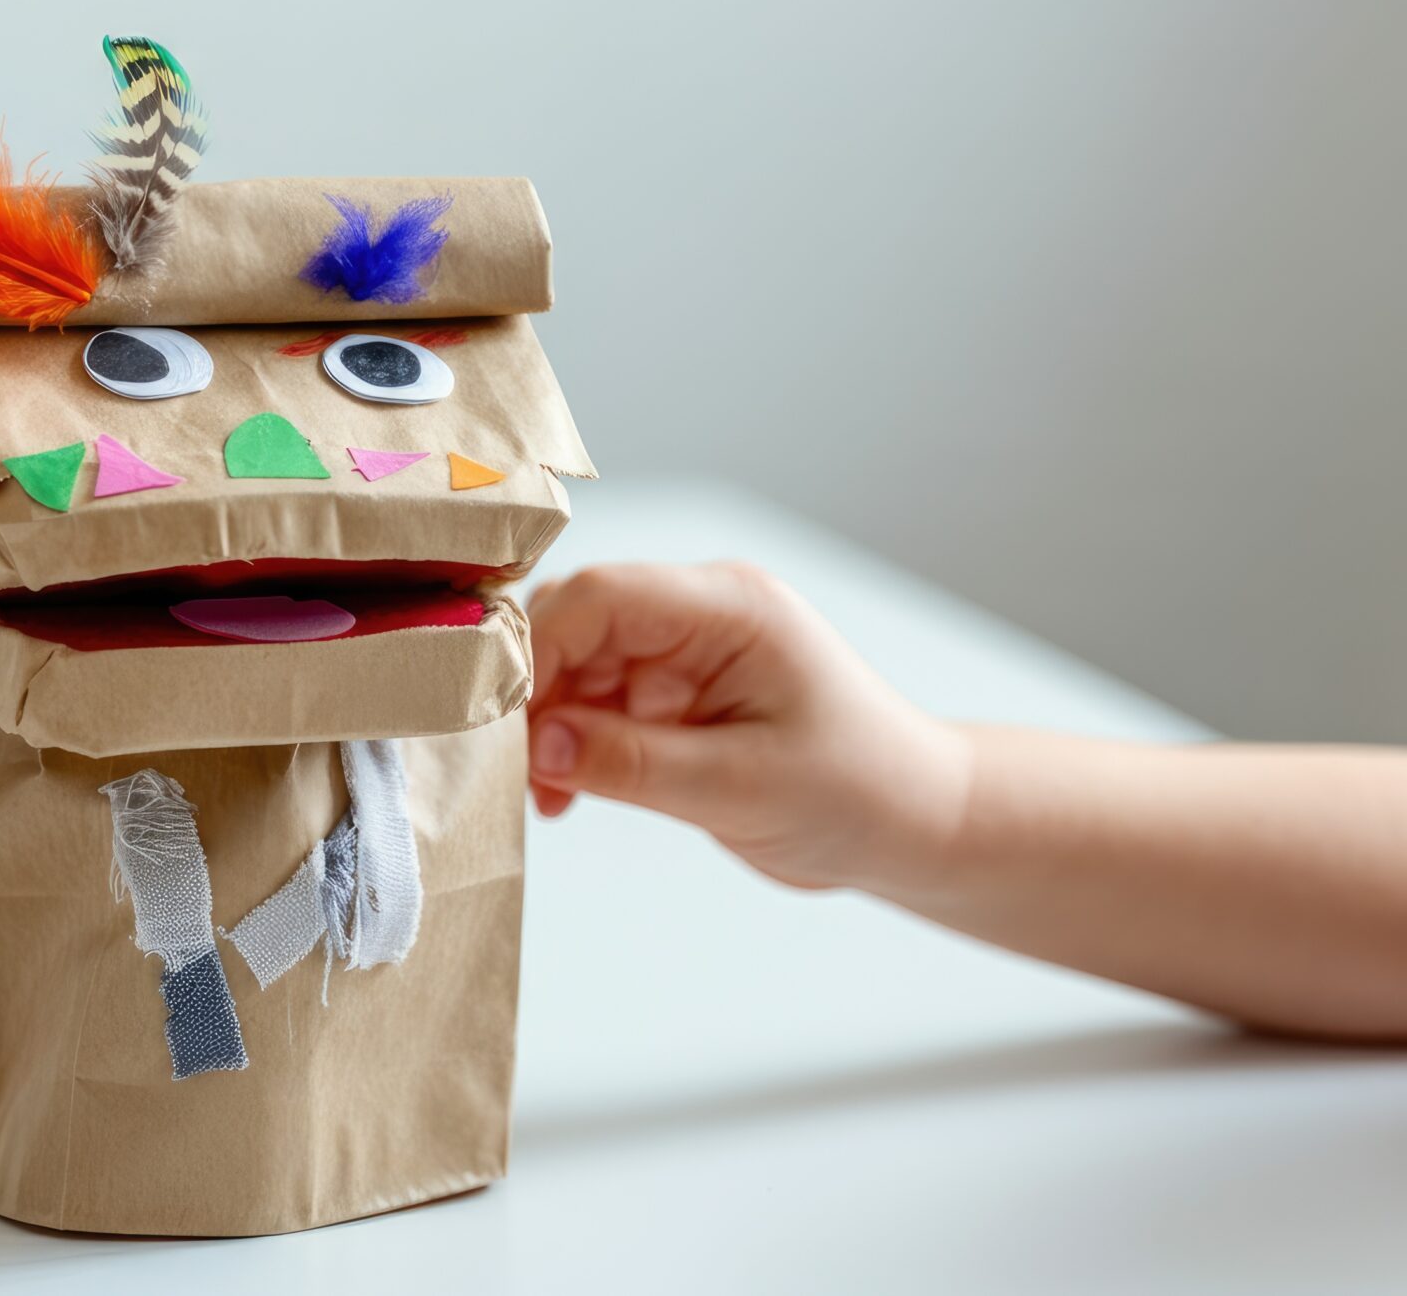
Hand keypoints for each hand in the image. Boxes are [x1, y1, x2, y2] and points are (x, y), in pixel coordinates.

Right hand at [525, 562, 972, 891]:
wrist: (916, 825)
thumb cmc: (860, 794)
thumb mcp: (739, 788)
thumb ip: (632, 764)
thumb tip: (538, 748)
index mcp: (730, 608)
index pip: (601, 597)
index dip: (538, 652)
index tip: (506, 725)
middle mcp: (702, 614)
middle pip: (577, 622)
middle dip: (535, 693)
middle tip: (517, 770)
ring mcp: (687, 651)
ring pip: (576, 664)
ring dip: (549, 727)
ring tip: (548, 797)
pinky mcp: (676, 691)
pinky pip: (598, 701)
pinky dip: (573, 745)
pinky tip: (568, 795)